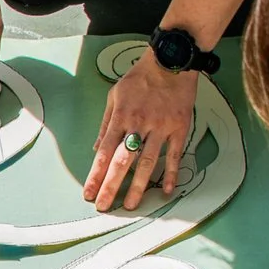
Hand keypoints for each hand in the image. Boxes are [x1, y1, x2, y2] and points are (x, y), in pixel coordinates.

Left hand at [87, 54, 198, 211]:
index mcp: (121, 117)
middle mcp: (139, 124)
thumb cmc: (140, 79)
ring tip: (131, 205)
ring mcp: (161, 127)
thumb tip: (96, 149)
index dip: (95, 175)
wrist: (171, 62)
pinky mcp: (179, 128)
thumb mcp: (115, 96)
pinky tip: (166, 190)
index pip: (104, 152)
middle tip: (104, 206)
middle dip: (111, 186)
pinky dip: (171, 173)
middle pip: (122, 161)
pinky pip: (175, 155)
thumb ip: (106, 124)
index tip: (88, 193)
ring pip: (148, 162)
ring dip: (139, 186)